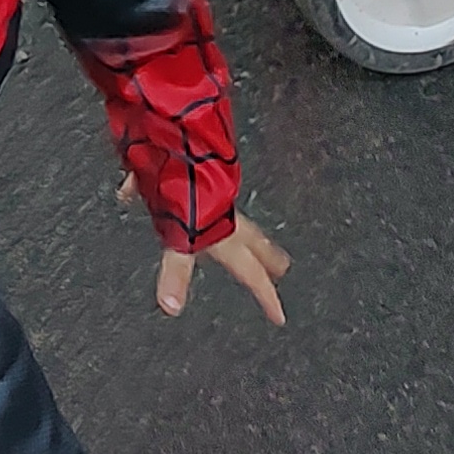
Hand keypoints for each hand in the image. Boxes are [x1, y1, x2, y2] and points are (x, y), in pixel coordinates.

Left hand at [133, 182, 288, 325]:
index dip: (265, 294)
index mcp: (224, 232)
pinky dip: (204, 195)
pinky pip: (205, 188)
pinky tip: (181, 193)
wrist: (181, 138)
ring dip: (245, 227)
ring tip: (249, 233)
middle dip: (267, 256)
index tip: (279, 315)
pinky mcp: (199, 171)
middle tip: (282, 267)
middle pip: (252, 239)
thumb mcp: (181, 238)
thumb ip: (176, 273)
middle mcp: (224, 213)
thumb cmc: (184, 186)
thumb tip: (171, 305)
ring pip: (235, 214)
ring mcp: (214, 190)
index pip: (251, 270)